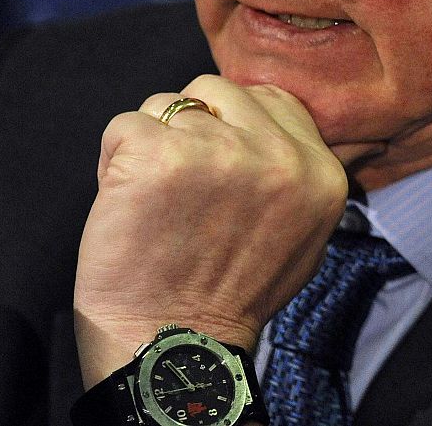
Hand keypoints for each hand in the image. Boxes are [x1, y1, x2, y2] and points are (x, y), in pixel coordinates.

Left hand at [72, 75, 348, 387]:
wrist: (176, 342)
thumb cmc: (231, 292)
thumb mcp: (305, 232)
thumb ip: (296, 172)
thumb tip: (268, 125)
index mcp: (319, 170)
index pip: (273, 99)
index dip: (234, 122)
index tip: (216, 162)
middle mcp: (278, 154)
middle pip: (217, 90)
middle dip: (190, 125)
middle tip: (179, 182)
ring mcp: (219, 150)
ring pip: (165, 106)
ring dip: (151, 144)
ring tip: (153, 198)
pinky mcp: (159, 155)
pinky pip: (123, 126)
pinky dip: (112, 160)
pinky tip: (126, 201)